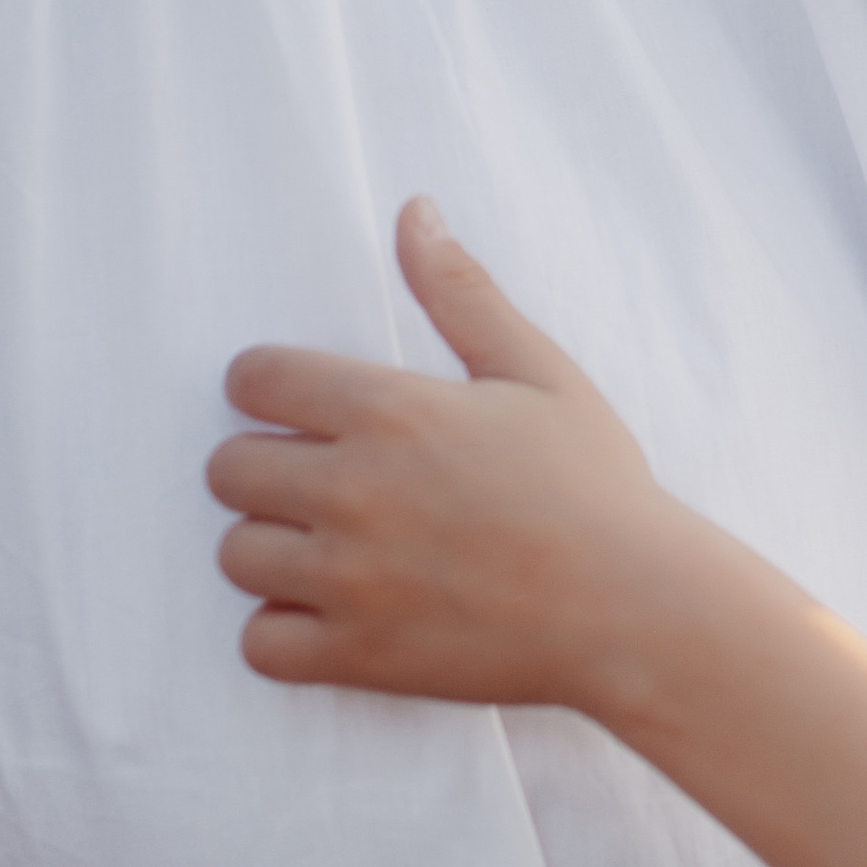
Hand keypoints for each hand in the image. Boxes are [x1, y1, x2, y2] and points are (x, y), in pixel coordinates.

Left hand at [211, 198, 679, 713]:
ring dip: (272, 551)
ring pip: (236, 555)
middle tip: (324, 486)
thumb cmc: (597, 487)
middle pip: (227, 469)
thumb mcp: (539, 372)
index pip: (253, 378)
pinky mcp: (358, 655)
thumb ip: (461, 294)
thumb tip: (414, 210)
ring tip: (331, 552)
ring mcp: (350, 579)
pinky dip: (283, 633)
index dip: (269, 390)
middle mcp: (354, 490)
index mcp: (391, 410)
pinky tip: (332, 616)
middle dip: (264, 470)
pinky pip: (259, 644)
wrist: (639, 611)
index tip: (304, 412)